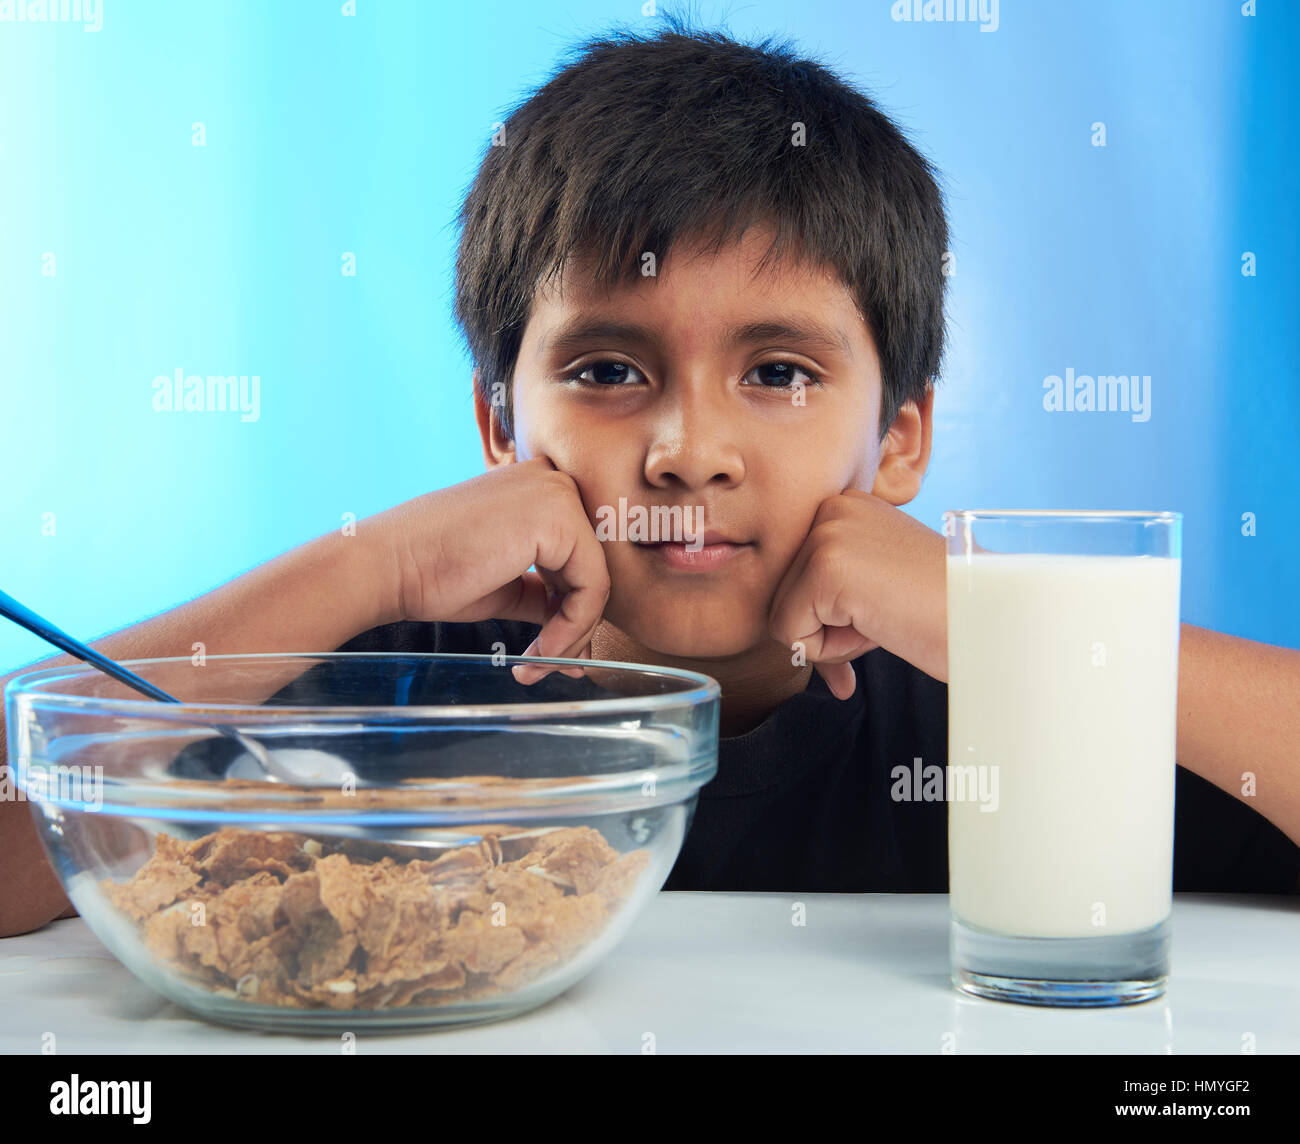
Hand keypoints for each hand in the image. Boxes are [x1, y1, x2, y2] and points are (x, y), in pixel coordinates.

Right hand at [372, 458, 609, 677]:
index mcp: (539, 488)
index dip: (573, 609)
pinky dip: (571, 628)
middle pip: (594, 566)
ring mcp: (558, 492)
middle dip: (577, 625)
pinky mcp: (560, 517)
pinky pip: (592, 587)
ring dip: (572, 634)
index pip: (580, 555)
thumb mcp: (506, 584)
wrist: (389, 565)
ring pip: (598, 581)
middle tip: (549, 667)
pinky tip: (539, 652)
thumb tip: (580, 636)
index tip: (553, 653)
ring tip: (537, 665)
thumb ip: (547, 596)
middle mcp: (554, 479)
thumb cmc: (433, 571)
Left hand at [767, 489, 948, 697]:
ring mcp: (827, 534)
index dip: (830, 615)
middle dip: (829, 627)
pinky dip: (831, 650)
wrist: (991, 619)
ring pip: (783, 617)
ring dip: (833, 639)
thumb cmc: (942, 612)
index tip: (878, 614)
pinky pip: (790, 633)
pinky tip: (878, 625)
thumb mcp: (876, 587)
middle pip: (784, 595)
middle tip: (886, 617)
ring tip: (885, 617)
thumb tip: (788, 639)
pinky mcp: (825, 567)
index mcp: (845, 506)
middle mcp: (831, 508)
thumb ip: (829, 598)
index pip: (796, 577)